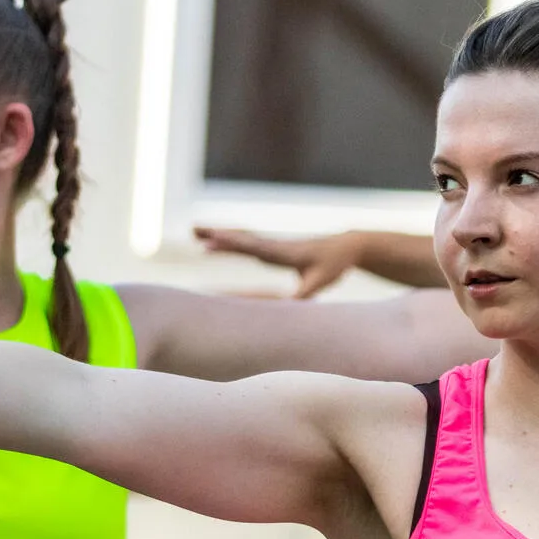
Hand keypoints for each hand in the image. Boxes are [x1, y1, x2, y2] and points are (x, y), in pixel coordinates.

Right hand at [194, 227, 359, 298]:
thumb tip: (288, 309)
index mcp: (285, 253)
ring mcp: (272, 247)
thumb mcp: (322, 281)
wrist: (345, 246)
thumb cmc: (334, 264)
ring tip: (194, 232)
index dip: (234, 243)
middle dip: (218, 234)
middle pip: (242, 239)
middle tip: (193, 230)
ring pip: (241, 240)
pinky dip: (228, 242)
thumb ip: (304, 293)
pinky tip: (214, 243)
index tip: (214, 238)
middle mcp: (275, 246)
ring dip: (218, 235)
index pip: (255, 247)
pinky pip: (246, 245)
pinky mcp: (273, 250)